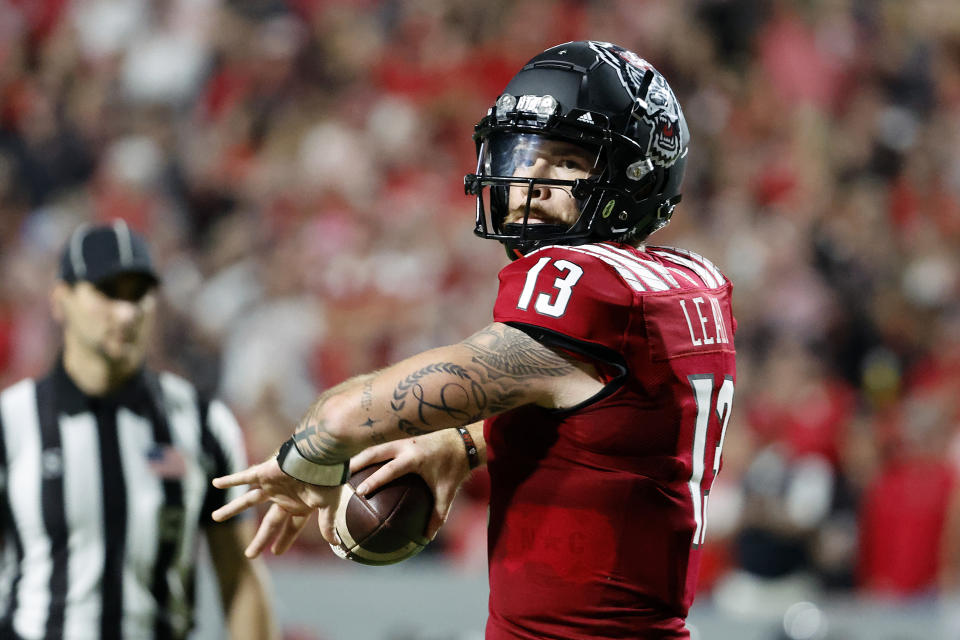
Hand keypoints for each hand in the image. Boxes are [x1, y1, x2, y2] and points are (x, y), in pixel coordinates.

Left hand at [212, 458, 341, 550]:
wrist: (320, 454)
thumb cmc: (327, 478)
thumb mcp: (328, 504)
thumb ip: (327, 523)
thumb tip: (334, 542)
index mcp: (300, 505)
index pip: (291, 527)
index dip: (284, 540)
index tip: (276, 552)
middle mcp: (284, 497)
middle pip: (270, 523)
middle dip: (260, 539)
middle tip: (249, 555)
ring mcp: (272, 486)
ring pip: (247, 501)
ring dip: (231, 509)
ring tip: (214, 517)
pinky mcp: (264, 473)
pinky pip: (243, 477)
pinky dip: (229, 480)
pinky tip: (215, 483)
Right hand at [348, 429, 473, 539]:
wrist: (464, 440)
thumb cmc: (455, 468)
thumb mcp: (447, 493)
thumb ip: (436, 516)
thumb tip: (425, 539)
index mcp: (414, 457)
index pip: (389, 469)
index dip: (373, 480)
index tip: (359, 492)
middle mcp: (405, 443)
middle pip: (373, 451)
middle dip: (355, 462)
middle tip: (338, 475)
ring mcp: (401, 435)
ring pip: (373, 443)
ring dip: (358, 454)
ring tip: (341, 466)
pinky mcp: (401, 432)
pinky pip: (380, 440)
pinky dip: (368, 449)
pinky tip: (358, 460)